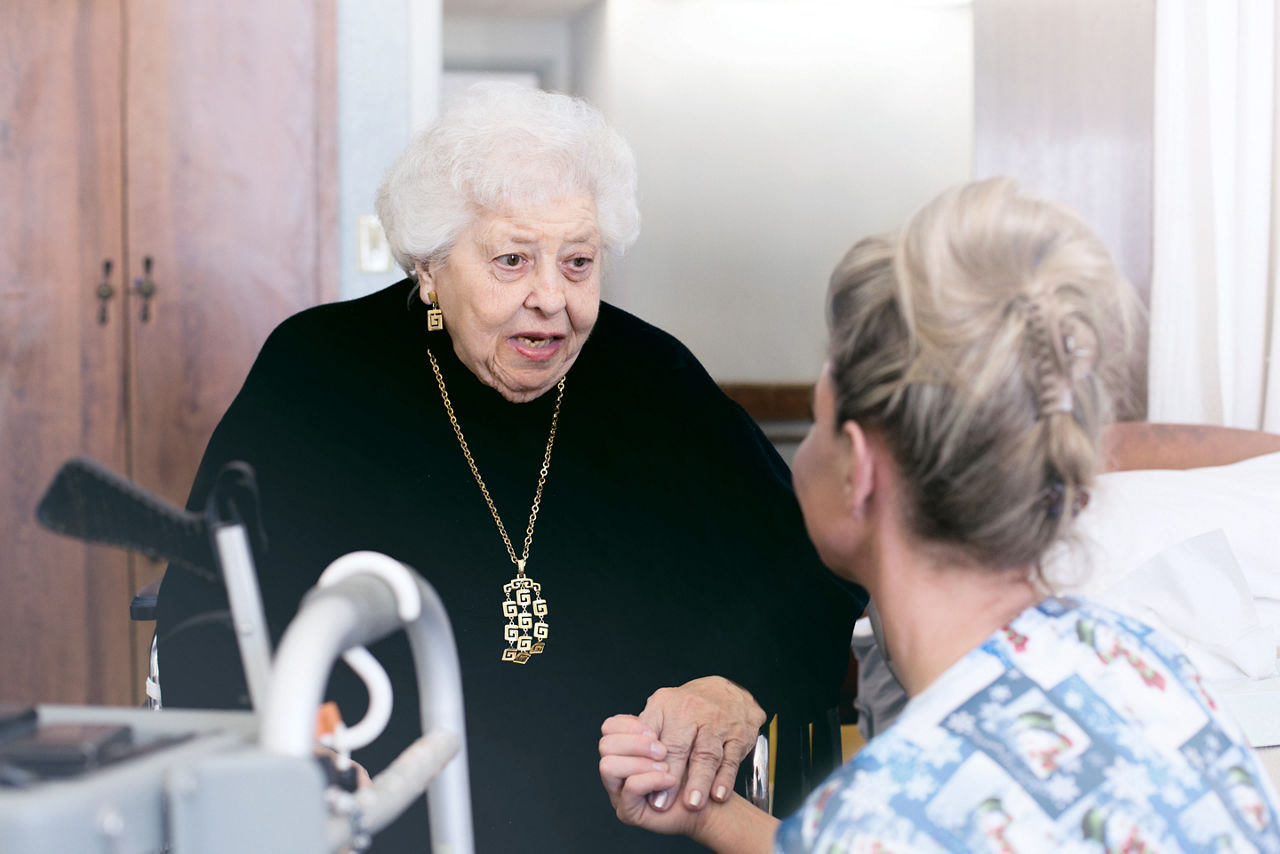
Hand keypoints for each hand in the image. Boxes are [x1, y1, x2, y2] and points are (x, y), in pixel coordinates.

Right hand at [598, 714, 706, 837]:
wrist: (708, 797)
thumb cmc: (696, 765)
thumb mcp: (678, 738)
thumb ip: (656, 729)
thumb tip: (641, 723)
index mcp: (626, 745)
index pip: (609, 727)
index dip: (630, 726)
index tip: (654, 732)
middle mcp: (617, 768)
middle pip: (605, 745)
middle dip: (635, 744)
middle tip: (662, 751)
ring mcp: (619, 791)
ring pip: (608, 766)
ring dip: (639, 763)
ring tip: (666, 767)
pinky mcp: (628, 811)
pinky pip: (630, 787)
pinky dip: (650, 779)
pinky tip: (670, 779)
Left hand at [601, 714, 779, 853]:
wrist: (727, 694)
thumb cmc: (686, 711)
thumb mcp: (660, 711)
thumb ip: (639, 735)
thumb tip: (614, 763)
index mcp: (664, 705)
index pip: (647, 731)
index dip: (643, 757)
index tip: (639, 781)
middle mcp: (689, 710)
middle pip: (676, 746)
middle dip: (669, 778)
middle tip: (659, 805)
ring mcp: (716, 722)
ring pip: (706, 754)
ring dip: (698, 781)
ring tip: (690, 805)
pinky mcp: (738, 734)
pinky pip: (731, 758)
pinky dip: (725, 779)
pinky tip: (718, 796)